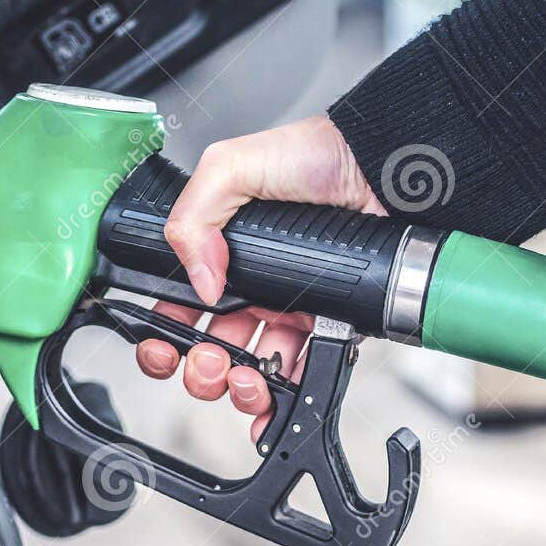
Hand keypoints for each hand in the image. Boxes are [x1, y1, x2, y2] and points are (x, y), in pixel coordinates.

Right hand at [134, 115, 383, 439]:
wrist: (381, 167)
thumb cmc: (317, 155)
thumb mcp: (232, 167)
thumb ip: (194, 218)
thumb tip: (197, 280)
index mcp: (222, 253)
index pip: (181, 305)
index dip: (166, 334)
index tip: (163, 347)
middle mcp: (255, 284)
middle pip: (214, 347)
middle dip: (203, 369)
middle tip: (211, 365)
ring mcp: (293, 307)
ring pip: (255, 366)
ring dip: (242, 386)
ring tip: (248, 379)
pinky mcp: (332, 322)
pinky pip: (307, 367)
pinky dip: (290, 390)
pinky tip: (280, 390)